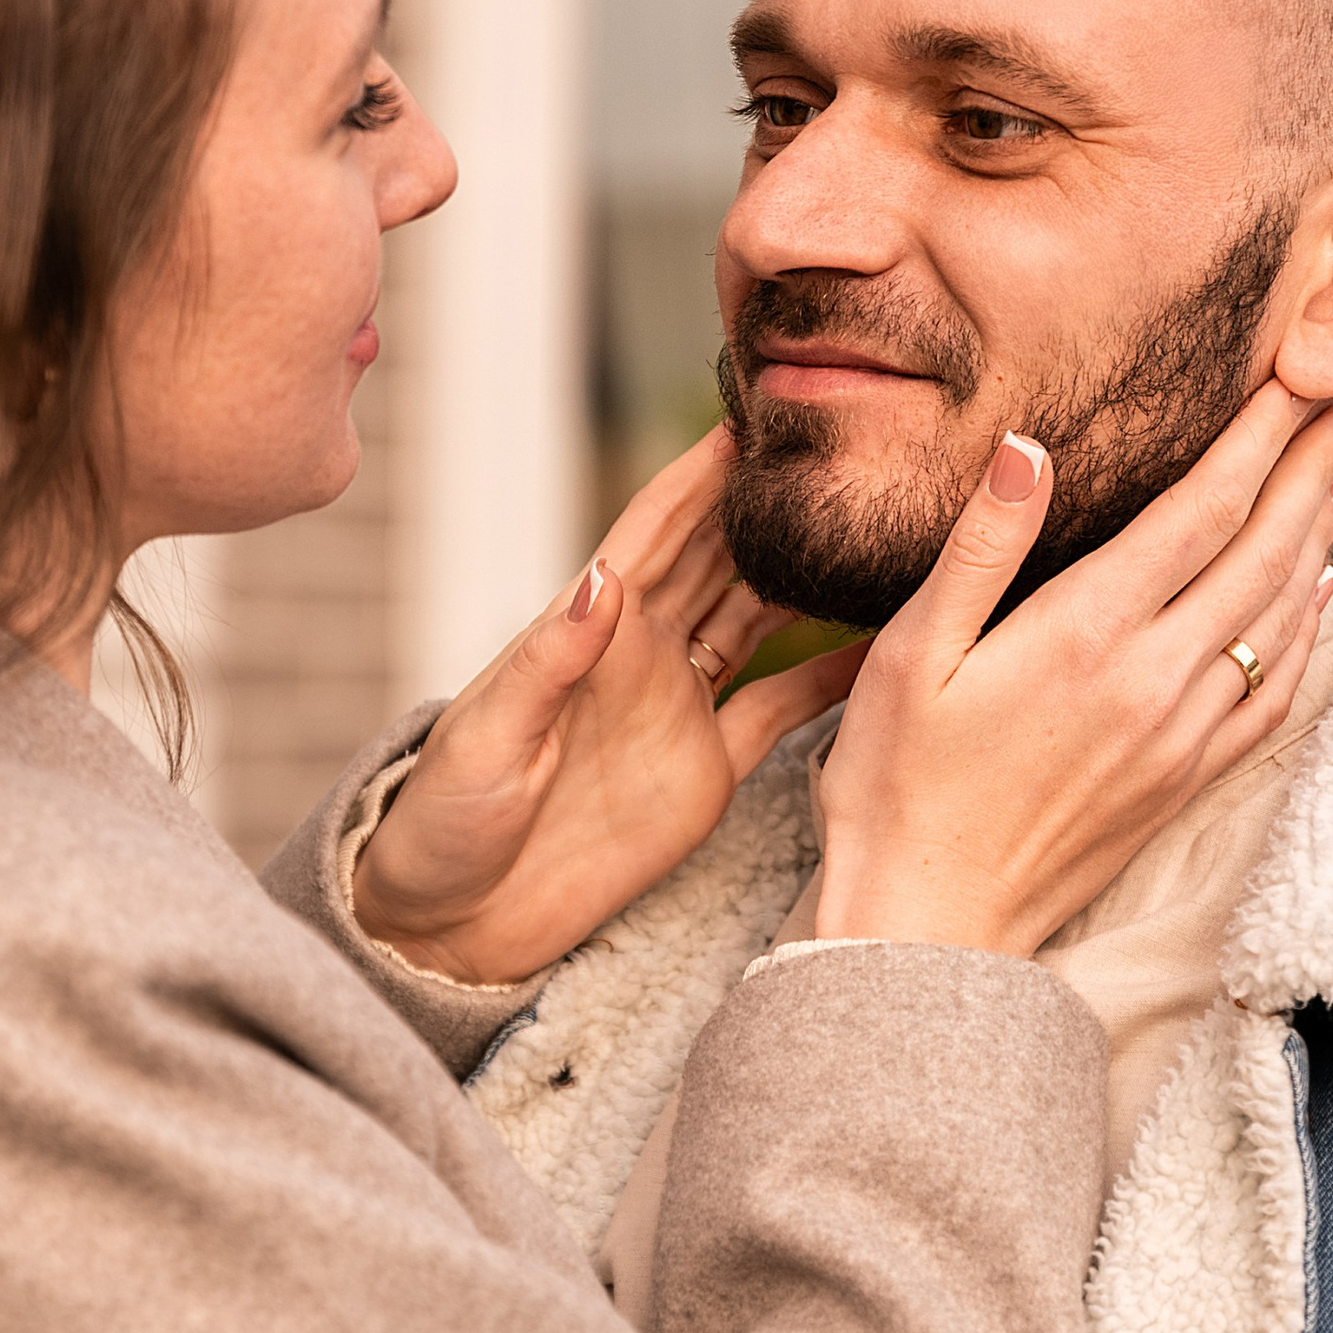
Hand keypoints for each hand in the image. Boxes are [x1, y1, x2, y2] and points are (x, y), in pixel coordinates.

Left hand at [354, 427, 864, 982]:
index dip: (701, 473)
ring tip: (873, 526)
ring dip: (808, 572)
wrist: (457, 919)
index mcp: (586, 632)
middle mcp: (641, 656)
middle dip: (770, 500)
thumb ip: (551, 660)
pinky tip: (886, 644)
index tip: (754, 414)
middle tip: (842, 447)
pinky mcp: (706, 771)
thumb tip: (603, 580)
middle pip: (720, 558)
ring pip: (759, 618)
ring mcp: (679, 709)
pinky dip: (833, 677)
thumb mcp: (489, 736)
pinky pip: (781, 710)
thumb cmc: (447, 819)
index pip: (655, 532)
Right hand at [815, 386, 1332, 954]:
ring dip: (1318, 533)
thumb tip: (1027, 446)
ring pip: (1278, 614)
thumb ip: (979, 547)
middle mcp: (1153, 680)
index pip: (1201, 508)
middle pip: (1260, 550)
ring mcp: (1180, 736)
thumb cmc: (895, 785)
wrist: (929, 929)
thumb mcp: (906, 655)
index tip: (1298, 377)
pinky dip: (1306, 629)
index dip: (1258, 435)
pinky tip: (1317, 593)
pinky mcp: (1184, 781)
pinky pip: (1271, 692)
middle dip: (1310, 465)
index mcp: (1085, 633)